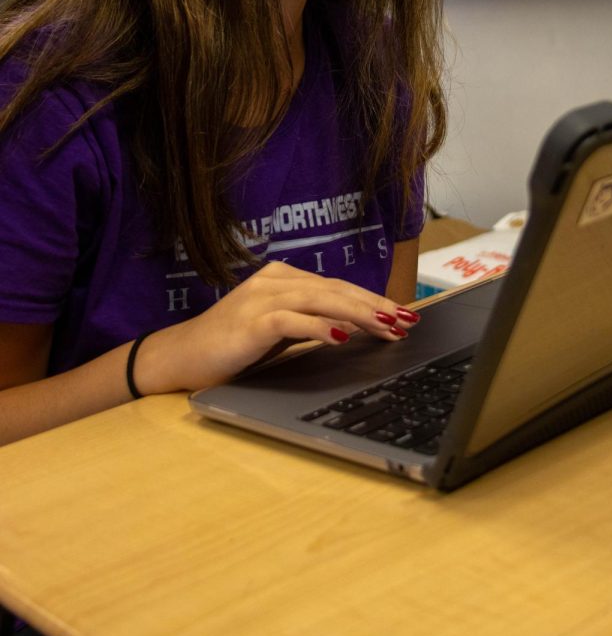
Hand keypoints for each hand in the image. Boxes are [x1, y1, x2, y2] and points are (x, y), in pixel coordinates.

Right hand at [134, 260, 419, 394]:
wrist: (181, 357)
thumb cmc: (231, 346)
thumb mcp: (278, 331)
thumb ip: (310, 323)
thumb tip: (355, 328)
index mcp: (283, 278)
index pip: (337, 287)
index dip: (372, 299)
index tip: (402, 314)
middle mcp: (275, 280)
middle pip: (335, 290)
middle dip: (375, 306)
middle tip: (406, 320)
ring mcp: (262, 298)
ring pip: (321, 300)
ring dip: (359, 313)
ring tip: (386, 325)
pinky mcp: (251, 321)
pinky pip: (293, 320)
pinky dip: (320, 326)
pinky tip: (343, 335)